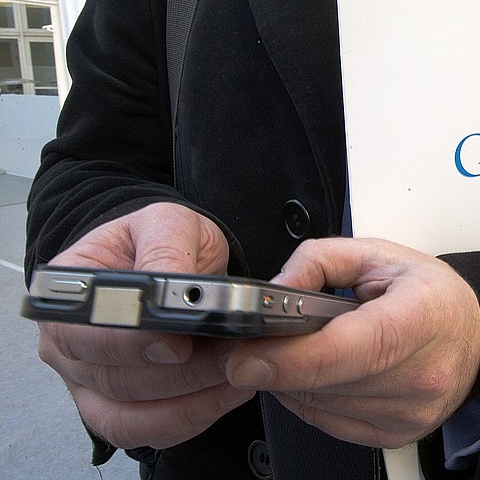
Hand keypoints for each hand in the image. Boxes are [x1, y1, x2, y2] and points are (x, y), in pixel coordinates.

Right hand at [37, 203, 255, 448]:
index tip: (179, 342)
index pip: (82, 331)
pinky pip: (150, 431)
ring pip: (132, 414)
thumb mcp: (168, 223)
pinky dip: (193, 416)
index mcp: (68, 291)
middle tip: (232, 354)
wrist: (171, 262)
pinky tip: (228, 392)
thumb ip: (166, 250)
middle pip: (113, 378)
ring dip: (192, 397)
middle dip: (181, 371)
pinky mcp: (119, 409)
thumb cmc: (160, 241)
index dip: (130, 343)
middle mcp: (67, 343)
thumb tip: (166, 291)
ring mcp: (88, 382)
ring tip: (238, 370)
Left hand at [225, 238, 479, 448]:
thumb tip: (273, 291)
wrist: (468, 337)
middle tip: (255, 342)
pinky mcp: (395, 434)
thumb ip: (318, 260)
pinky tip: (319, 370)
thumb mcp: (376, 254)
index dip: (294, 358)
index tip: (247, 356)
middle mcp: (423, 374)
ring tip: (300, 347)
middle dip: (278, 364)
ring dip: (291, 380)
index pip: (354, 348)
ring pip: (320, 405)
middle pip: (328, 382)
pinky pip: (327, 422)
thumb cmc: (429, 295)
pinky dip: (308, 397)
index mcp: (422, 316)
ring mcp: (411, 412)